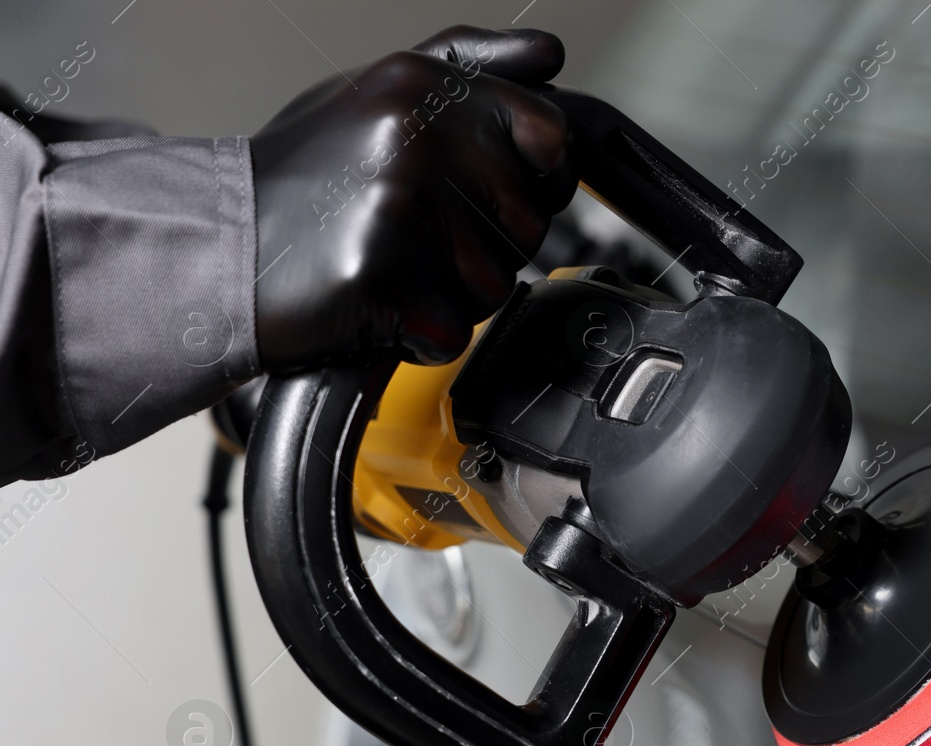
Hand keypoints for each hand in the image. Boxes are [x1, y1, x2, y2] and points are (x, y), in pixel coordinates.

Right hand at [251, 26, 575, 369]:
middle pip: (528, 223)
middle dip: (485, 244)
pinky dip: (421, 335)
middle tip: (415, 233)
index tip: (488, 192)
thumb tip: (551, 55)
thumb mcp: (380, 93)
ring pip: (495, 284)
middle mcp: (416, 137)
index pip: (551, 136)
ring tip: (390, 264)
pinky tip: (375, 303)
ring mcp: (398, 208)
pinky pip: (453, 332)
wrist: (212, 245)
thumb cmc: (304, 178)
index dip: (535, 178)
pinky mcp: (379, 280)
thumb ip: (471, 67)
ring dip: (452, 293)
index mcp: (423, 86)